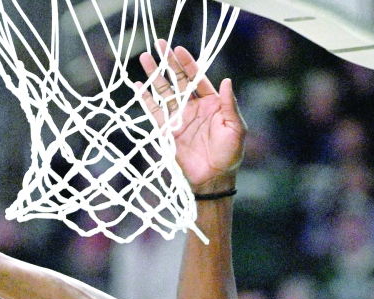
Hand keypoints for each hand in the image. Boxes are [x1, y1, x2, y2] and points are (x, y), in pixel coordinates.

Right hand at [138, 42, 245, 192]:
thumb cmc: (230, 155)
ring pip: (164, 92)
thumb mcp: (235, 127)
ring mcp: (179, 119)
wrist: (213, 179)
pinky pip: (154, 112)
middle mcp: (193, 107)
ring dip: (155, 76)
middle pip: (178, 80)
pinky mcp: (168, 132)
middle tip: (159, 44)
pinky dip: (146, 100)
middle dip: (168, 62)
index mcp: (210, 103)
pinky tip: (138, 87)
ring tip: (144, 59)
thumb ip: (230, 104)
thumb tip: (226, 80)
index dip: (188, 63)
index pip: (197, 78)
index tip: (179, 49)